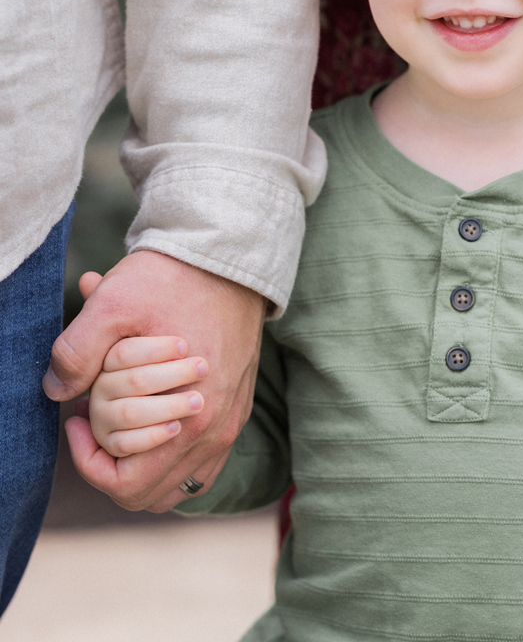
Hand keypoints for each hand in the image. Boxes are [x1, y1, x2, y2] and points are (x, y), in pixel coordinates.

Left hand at [46, 250, 264, 510]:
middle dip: (111, 467)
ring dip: (143, 466)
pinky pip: (203, 465)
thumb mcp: (113, 305)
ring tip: (121, 424)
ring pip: (178, 485)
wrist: (229, 257)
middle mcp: (214, 431)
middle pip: (149, 494)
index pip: (126, 486)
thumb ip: (77, 352)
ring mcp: (230, 422)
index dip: (88, 462)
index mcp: (188, 419)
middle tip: (94, 423)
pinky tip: (153, 423)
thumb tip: (56, 393)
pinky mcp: (237, 408)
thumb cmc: (172, 280)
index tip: (77, 421)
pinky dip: (173, 459)